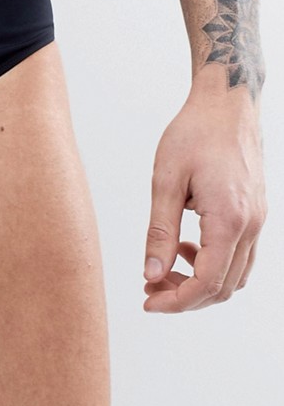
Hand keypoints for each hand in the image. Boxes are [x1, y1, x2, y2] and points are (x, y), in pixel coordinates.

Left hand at [143, 89, 265, 311]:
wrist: (226, 104)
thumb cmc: (193, 134)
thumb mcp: (165, 182)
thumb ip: (159, 232)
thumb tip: (152, 274)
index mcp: (229, 220)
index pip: (207, 282)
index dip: (177, 301)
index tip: (148, 301)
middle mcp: (250, 225)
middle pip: (223, 288)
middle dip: (185, 296)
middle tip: (150, 287)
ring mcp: (258, 221)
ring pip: (235, 276)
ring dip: (200, 283)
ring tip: (163, 268)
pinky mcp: (255, 214)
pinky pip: (240, 256)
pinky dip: (214, 264)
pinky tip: (186, 248)